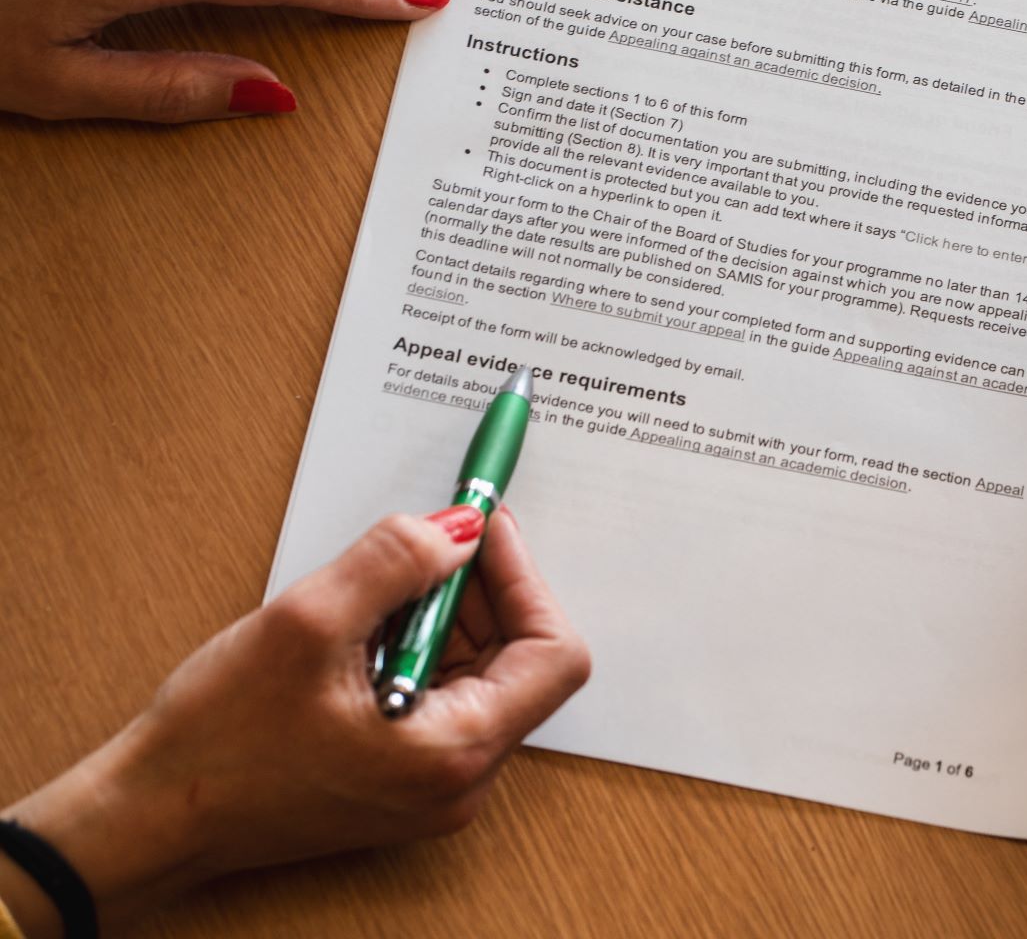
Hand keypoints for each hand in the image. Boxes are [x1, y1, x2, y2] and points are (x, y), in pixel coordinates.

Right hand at [0, 506, 589, 931]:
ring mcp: (433, 785)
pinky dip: (417, 647)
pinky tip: (363, 629)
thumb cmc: (218, 742)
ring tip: (379, 589)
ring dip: (443, 615)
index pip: (555, 653)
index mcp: (456, 753)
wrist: (151, 818)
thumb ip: (397, 562)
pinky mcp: (403, 778)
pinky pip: (441, 697)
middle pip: (520, 660)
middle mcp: (460, 780)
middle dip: (481, 590)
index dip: (525, 579)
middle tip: (432, 539)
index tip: (485, 529)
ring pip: (478, 674)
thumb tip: (462, 528)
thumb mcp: (307, 624)